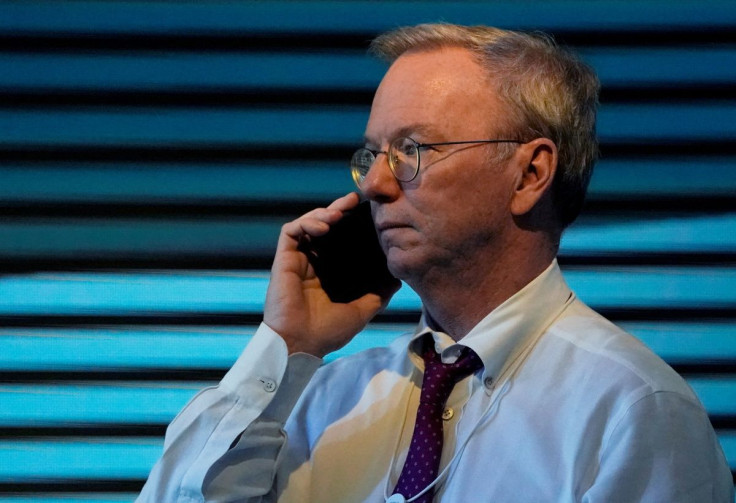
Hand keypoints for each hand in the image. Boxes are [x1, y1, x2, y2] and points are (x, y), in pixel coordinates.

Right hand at [263, 192, 399, 356]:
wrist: (301, 343)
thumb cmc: (328, 332)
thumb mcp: (362, 311)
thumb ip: (379, 294)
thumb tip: (398, 279)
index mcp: (330, 271)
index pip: (341, 239)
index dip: (352, 223)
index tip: (368, 212)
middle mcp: (314, 261)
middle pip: (325, 225)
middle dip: (339, 209)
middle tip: (354, 199)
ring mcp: (298, 258)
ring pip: (308, 223)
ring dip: (324, 212)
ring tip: (339, 211)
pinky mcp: (284, 258)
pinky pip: (291, 231)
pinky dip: (306, 222)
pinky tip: (323, 224)